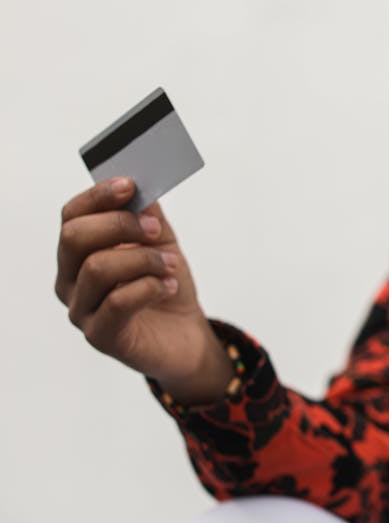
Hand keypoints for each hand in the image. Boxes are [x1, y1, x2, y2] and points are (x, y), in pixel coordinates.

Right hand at [56, 177, 230, 402]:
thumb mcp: (161, 243)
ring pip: (97, 268)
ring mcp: (81, 310)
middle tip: (156, 230)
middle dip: (121, 225)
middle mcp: (70, 280)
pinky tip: (169, 287)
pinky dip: (150, 287)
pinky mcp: (100, 336)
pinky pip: (117, 302)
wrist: (185, 337)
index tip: (130, 185)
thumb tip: (141, 186)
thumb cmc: (165, 287)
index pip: (72, 216)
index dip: (98, 196)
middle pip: (75, 237)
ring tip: (170, 265)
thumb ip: (148, 215)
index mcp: (79, 253)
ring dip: (143, 259)